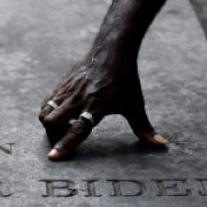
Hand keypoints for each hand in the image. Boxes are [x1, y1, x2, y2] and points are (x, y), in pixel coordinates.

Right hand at [38, 54, 167, 159]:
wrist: (112, 49)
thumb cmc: (125, 79)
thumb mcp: (135, 104)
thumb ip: (143, 127)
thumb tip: (160, 144)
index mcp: (97, 106)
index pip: (78, 129)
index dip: (65, 145)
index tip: (53, 157)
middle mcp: (78, 99)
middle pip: (52, 122)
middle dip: (53, 135)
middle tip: (63, 136)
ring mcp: (67, 90)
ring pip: (45, 111)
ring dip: (49, 123)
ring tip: (62, 124)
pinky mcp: (61, 84)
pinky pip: (47, 102)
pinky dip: (49, 111)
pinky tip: (61, 112)